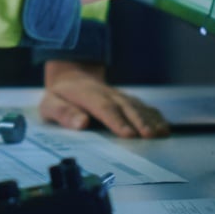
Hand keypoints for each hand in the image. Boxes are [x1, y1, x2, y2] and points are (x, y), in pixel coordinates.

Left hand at [38, 60, 169, 137]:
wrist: (71, 77)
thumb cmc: (60, 96)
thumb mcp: (49, 104)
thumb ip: (63, 113)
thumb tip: (80, 123)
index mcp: (86, 94)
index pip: (103, 107)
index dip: (116, 120)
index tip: (128, 134)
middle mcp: (107, 93)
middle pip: (125, 106)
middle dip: (138, 121)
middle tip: (149, 136)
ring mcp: (119, 96)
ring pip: (137, 106)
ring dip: (150, 120)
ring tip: (161, 134)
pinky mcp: (127, 100)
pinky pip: (143, 107)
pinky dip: (155, 117)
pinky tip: (165, 128)